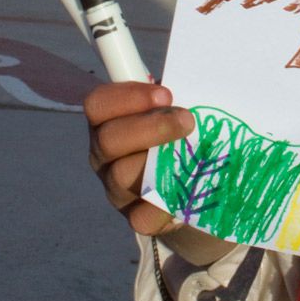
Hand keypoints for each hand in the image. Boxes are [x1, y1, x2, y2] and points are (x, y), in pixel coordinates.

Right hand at [85, 81, 193, 235]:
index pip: (98, 103)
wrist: (198, 184)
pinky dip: (166, 204)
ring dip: (161, 162)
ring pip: (122, 175)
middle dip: (151, 127)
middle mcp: (105, 154)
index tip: (166, 94)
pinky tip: (188, 192)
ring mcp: (116, 188)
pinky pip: (142, 216)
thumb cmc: (183, 134)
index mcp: (109, 121)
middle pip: (108, 139)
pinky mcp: (134, 217)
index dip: (128, 96)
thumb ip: (179, 95)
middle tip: (188, 121)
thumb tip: (200, 82)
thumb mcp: (177, 108)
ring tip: (195, 155)